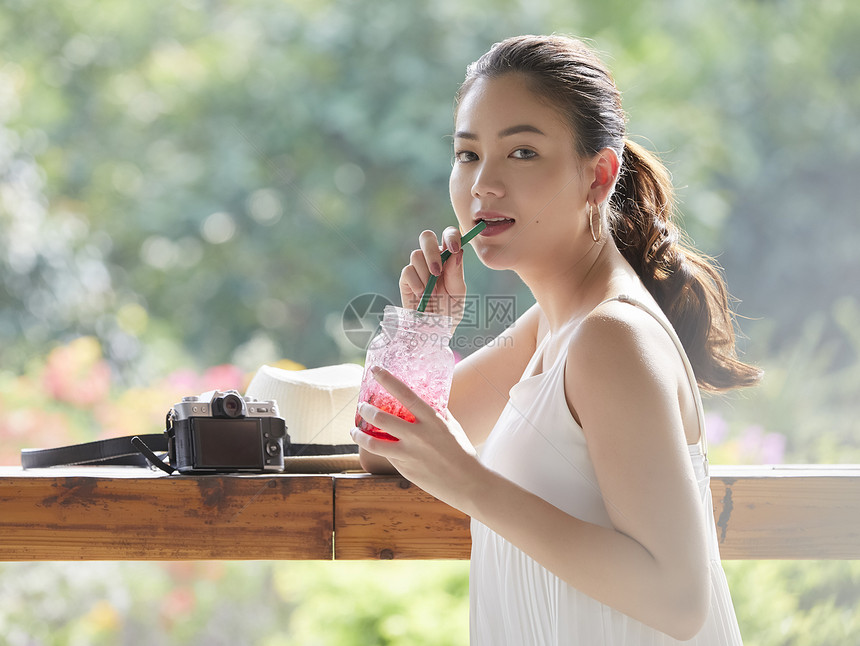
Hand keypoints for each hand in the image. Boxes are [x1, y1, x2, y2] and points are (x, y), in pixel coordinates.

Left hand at [350, 366, 478, 507]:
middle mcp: (419, 436)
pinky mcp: (404, 469)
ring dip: (359, 434)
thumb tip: (427, 398)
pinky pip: (385, 456)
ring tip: (355, 430)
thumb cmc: (462, 453)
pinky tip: (373, 445)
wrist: (468, 484)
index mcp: (433, 420)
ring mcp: (409, 454)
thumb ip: (438, 412)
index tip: (375, 370)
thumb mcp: (452, 427)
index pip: (406, 395)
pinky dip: (377, 448)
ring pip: (374, 442)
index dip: (388, 380)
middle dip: (366, 409)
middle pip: (382, 418)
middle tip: (361, 405)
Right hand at [399, 226, 466, 327]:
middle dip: (431, 250)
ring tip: (432, 293)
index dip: (451, 236)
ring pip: (416, 255)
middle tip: (437, 270)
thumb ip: (456, 274)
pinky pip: (407, 271)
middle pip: (426, 237)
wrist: (433, 332)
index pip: (449, 236)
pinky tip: (422, 295)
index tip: (454, 248)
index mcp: (449, 259)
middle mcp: (432, 260)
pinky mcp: (405, 280)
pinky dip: (416, 283)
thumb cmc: (449, 313)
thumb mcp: (458, 295)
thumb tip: (457, 252)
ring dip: (426, 275)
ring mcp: (418, 269)